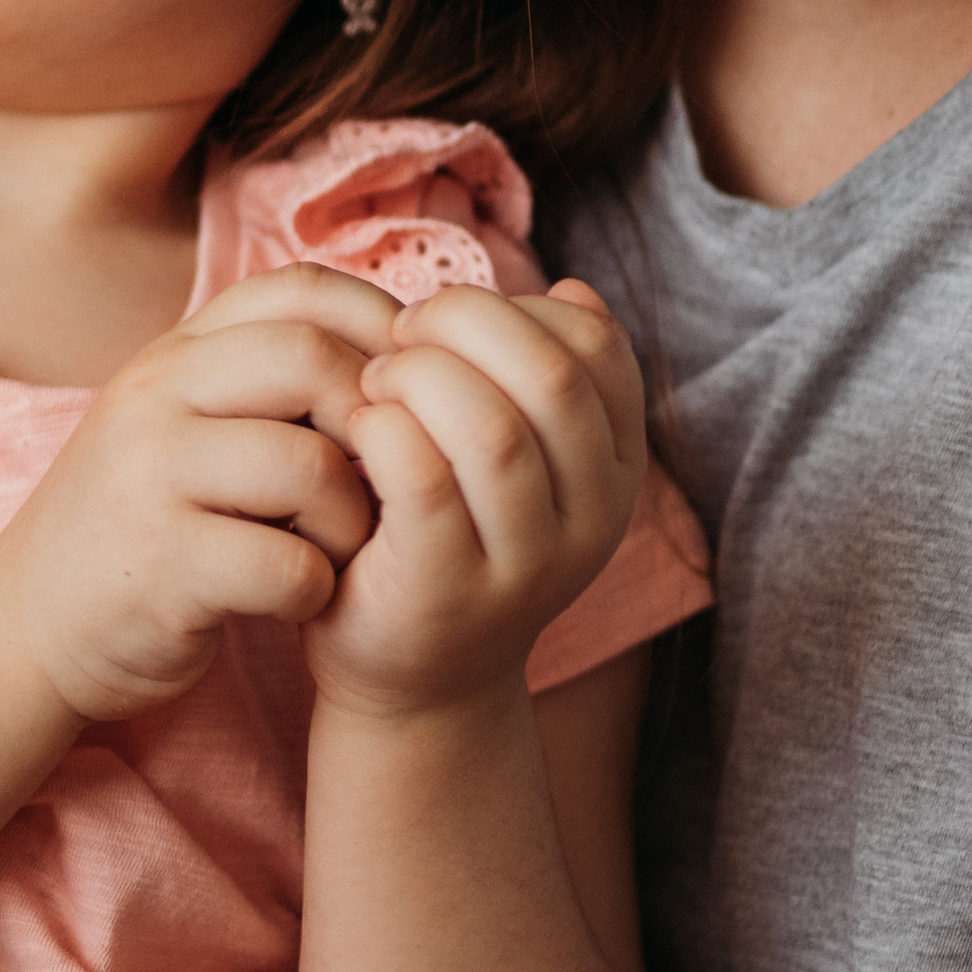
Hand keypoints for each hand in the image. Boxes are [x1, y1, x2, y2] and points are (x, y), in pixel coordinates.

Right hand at [0, 265, 395, 720]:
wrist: (28, 627)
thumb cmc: (140, 523)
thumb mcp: (180, 423)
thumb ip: (259, 379)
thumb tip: (397, 350)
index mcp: (172, 354)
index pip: (299, 288)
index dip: (376, 326)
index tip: (407, 388)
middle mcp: (155, 397)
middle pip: (312, 359)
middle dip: (374, 421)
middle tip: (381, 480)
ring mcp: (152, 478)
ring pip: (311, 465)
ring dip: (352, 519)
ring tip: (336, 549)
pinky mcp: (163, 568)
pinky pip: (288, 565)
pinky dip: (317, 590)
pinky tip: (298, 601)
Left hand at [305, 279, 644, 719]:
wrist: (414, 681)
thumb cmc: (453, 535)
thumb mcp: (522, 458)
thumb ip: (542, 376)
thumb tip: (570, 291)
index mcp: (614, 473)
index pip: (597, 347)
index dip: (517, 307)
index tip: (452, 322)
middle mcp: (591, 523)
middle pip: (550, 377)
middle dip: (463, 325)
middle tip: (402, 334)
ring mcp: (525, 567)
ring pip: (491, 429)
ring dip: (418, 376)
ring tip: (376, 381)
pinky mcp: (446, 594)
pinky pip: (423, 481)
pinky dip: (383, 429)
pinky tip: (357, 429)